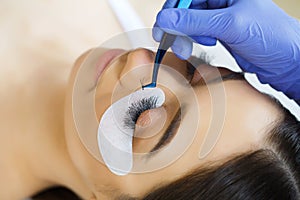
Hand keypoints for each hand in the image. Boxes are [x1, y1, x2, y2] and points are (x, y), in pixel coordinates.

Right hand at [153, 0, 299, 100]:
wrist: (288, 62)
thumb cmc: (272, 37)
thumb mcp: (231, 25)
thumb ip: (196, 22)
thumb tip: (166, 19)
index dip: (172, 11)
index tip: (163, 29)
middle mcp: (222, 1)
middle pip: (186, 9)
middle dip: (177, 27)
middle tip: (174, 43)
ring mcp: (221, 18)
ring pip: (191, 23)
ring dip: (185, 36)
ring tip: (189, 47)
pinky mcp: (221, 33)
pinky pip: (199, 33)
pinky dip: (195, 41)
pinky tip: (204, 44)